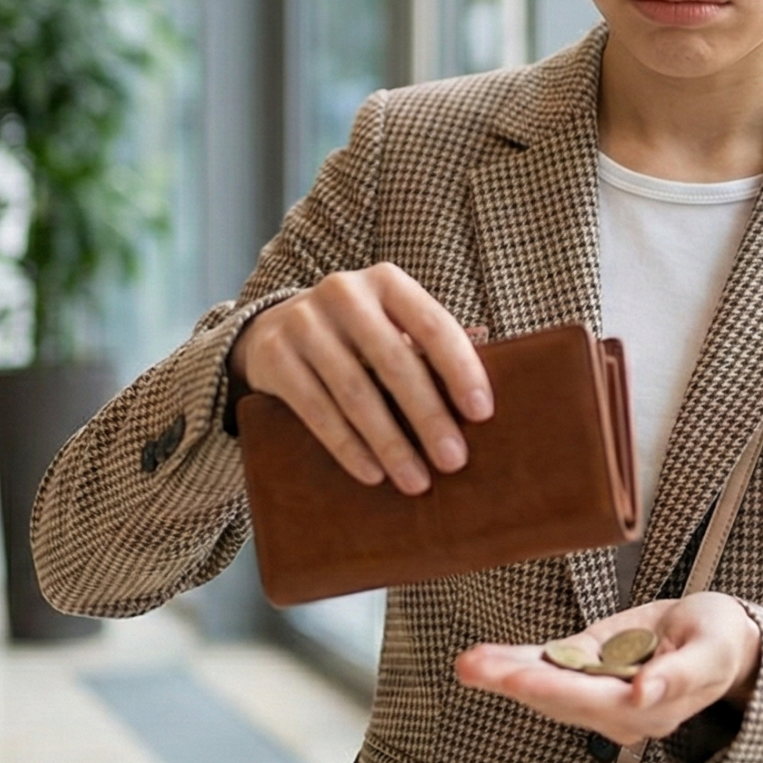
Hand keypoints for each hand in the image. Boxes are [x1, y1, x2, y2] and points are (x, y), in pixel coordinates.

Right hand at [230, 263, 491, 493]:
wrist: (273, 328)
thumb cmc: (357, 336)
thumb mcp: (392, 325)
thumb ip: (431, 347)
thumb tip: (489, 383)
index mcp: (387, 282)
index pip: (434, 325)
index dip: (461, 370)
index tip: (483, 414)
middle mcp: (344, 293)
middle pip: (396, 362)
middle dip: (429, 416)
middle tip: (454, 461)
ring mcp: (304, 322)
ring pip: (356, 393)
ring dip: (390, 443)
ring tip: (417, 481)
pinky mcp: (274, 356)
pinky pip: (316, 410)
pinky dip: (348, 446)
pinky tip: (372, 473)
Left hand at [453, 594, 761, 744]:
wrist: (717, 639)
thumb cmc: (719, 641)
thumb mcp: (711, 651)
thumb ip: (678, 677)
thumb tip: (643, 695)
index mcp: (649, 709)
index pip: (593, 701)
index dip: (553, 691)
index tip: (517, 681)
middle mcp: (617, 710)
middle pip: (559, 699)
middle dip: (513, 682)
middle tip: (472, 666)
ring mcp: (599, 694)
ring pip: (546, 687)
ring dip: (504, 674)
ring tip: (468, 662)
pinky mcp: (589, 673)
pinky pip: (549, 669)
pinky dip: (517, 662)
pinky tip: (486, 659)